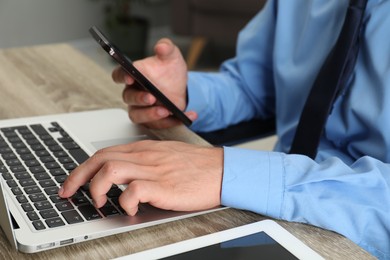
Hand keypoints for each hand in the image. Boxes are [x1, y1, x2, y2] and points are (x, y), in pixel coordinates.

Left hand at [58, 140, 222, 215]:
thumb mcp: (165, 155)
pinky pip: (133, 191)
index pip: (104, 153)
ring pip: (110, 171)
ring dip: (97, 188)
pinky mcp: (164, 186)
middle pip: (100, 159)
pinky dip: (124, 202)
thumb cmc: (196, 166)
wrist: (222, 170)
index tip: (72, 182)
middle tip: (68, 193)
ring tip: (98, 203)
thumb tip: (122, 173)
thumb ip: (143, 161)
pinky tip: (129, 210)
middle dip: (77, 177)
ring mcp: (154, 170)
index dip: (82, 168)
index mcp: (144, 149)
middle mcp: (145, 157)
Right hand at [112, 38, 197, 128]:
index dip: (122, 76)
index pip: (120, 75)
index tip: (130, 77)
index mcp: (134, 75)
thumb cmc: (169, 71)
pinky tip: (189, 115)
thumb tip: (161, 46)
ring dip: (151, 114)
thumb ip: (166, 48)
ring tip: (166, 110)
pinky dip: (174, 121)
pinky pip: (159, 124)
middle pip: (128, 98)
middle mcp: (134, 93)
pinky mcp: (152, 121)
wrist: (181, 87)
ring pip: (138, 115)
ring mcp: (141, 108)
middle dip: (139, 98)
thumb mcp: (171, 57)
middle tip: (151, 97)